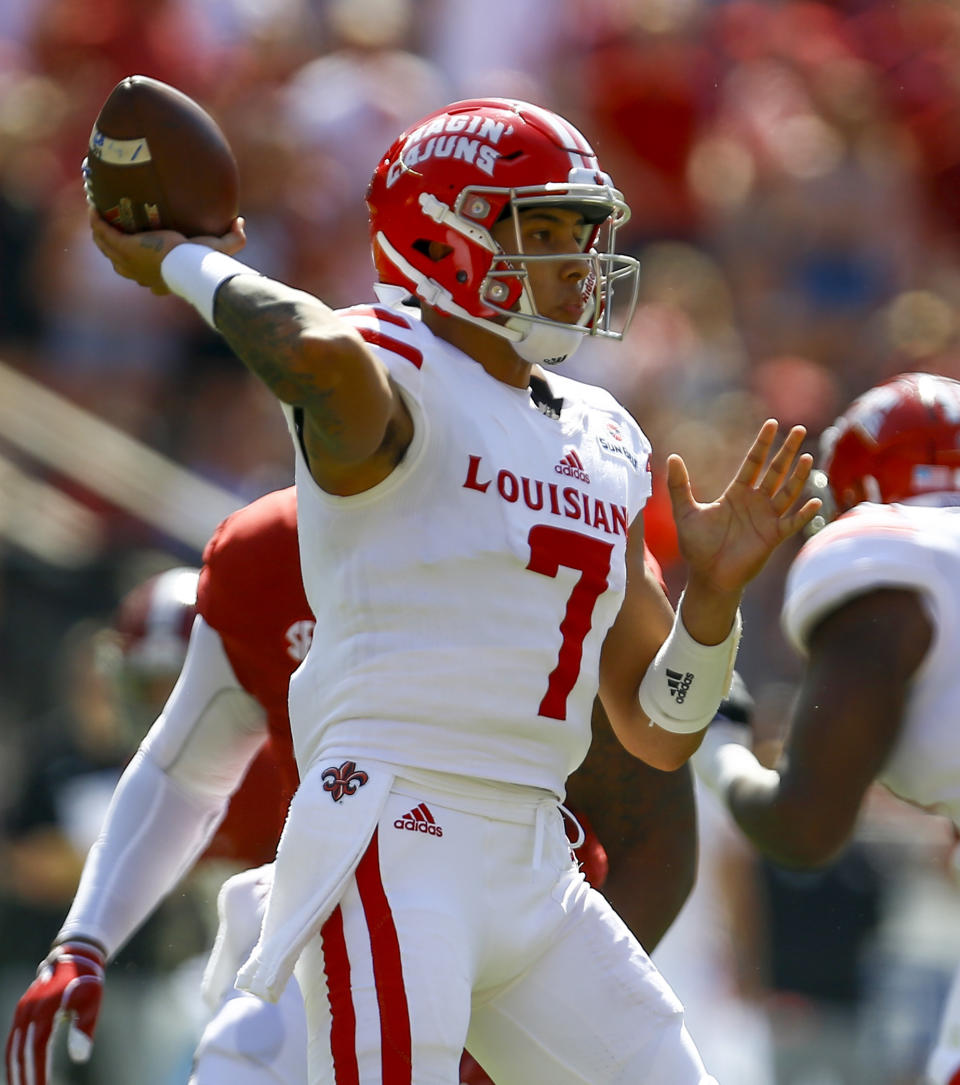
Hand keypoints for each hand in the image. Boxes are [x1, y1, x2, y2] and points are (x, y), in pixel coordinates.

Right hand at [6, 940, 105, 1084]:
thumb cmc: (87, 981)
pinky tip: (17, 1073)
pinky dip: (13, 1058)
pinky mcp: (22, 1011)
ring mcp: (22, 1011)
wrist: (75, 956)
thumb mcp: (92, 1001)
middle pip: (19, 1053)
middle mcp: (28, 1011)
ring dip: (14, 1071)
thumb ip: (83, 1029)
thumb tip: (80, 1059)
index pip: (36, 1050)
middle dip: (22, 1078)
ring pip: (12, 1048)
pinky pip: (14, 1040)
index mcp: (44, 1010)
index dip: (37, 1073)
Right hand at [88, 207, 245, 294]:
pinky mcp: (124, 247)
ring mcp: (129, 262)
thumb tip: (241, 223)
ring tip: (98, 217)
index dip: (137, 266)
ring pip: (107, 247)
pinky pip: (104, 232)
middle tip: (109, 228)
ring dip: (100, 233)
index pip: (143, 276)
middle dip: (112, 247)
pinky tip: (94, 207)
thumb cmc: (203, 264)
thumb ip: (234, 238)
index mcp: (158, 280)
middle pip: (119, 262)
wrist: (188, 267)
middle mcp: (140, 274)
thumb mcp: (220, 249)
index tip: (138, 250)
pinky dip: (98, 221)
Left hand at [668, 420, 820, 595]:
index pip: (753, 462)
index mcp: (737, 493)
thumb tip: (672, 457)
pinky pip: (792, 523)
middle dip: (786, 451)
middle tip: (799, 430)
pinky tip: (814, 501)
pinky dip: (804, 513)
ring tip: (806, 458)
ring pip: (787, 492)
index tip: (772, 423)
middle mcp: (755, 502)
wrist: (708, 576)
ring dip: (798, 477)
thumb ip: (679, 486)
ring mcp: (767, 519)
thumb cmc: (697, 546)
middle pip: (775, 471)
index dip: (763, 444)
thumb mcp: (685, 512)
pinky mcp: (773, 537)